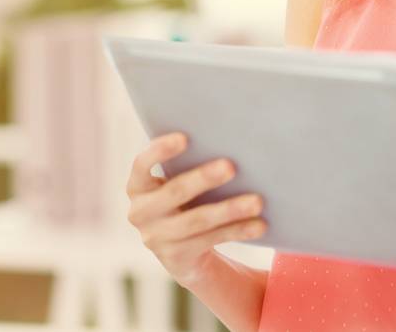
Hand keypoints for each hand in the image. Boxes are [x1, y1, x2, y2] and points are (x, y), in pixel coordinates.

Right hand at [125, 132, 267, 288]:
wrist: (179, 250)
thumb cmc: (182, 202)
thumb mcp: (173, 185)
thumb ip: (185, 168)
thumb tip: (227, 142)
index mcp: (137, 187)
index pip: (142, 164)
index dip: (160, 150)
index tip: (185, 137)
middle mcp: (140, 213)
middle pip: (174, 192)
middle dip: (203, 178)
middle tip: (231, 166)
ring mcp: (156, 238)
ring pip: (198, 220)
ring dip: (229, 209)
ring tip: (257, 201)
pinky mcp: (176, 257)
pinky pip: (211, 240)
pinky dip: (237, 230)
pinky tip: (259, 225)